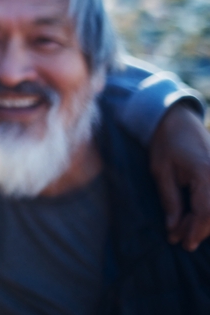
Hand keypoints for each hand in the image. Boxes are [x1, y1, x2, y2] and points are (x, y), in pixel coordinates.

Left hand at [149, 103, 209, 250]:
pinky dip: (208, 213)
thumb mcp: (161, 172)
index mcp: (205, 173)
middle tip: (179, 239)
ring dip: (205, 223)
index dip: (195, 231)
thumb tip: (173, 228)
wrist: (178, 121)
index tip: (183, 244)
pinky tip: (194, 219)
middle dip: (199, 230)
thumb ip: (170, 200)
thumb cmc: (166, 144)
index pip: (205, 212)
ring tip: (184, 230)